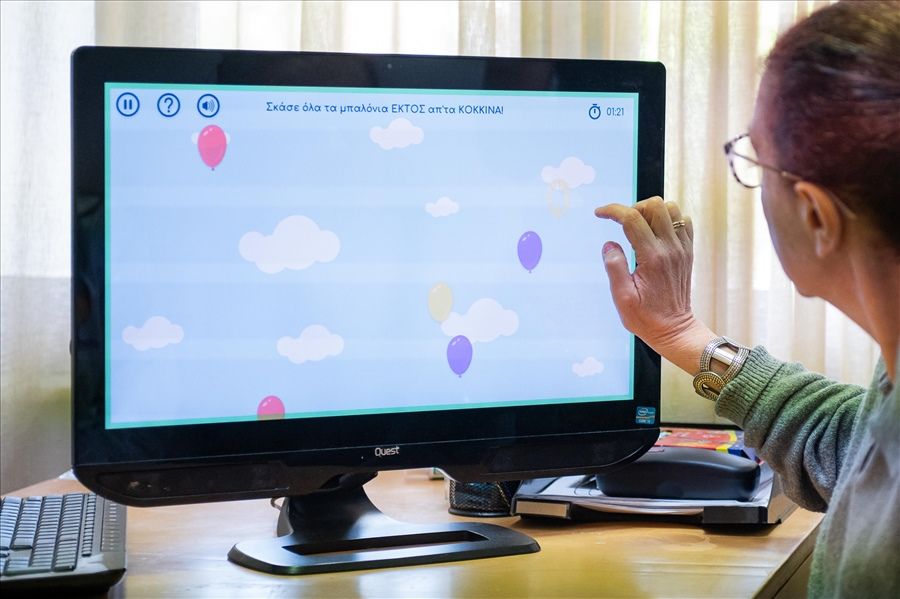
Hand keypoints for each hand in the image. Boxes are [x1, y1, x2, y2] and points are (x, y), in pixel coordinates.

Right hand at [594, 197, 714, 372]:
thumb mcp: (622, 298)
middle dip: (633, 208)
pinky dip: (667, 219)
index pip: (632, 218)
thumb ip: (614, 267)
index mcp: (652, 258)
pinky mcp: (687, 251)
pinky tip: (654, 233)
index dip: (612, 210)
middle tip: (621, 224)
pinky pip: (682, 221)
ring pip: (671, 209)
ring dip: (651, 212)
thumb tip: (609, 244)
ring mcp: (683, 248)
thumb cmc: (645, 317)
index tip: (599, 213)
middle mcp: (671, 248)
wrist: (674, 329)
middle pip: (655, 206)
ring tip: (637, 227)